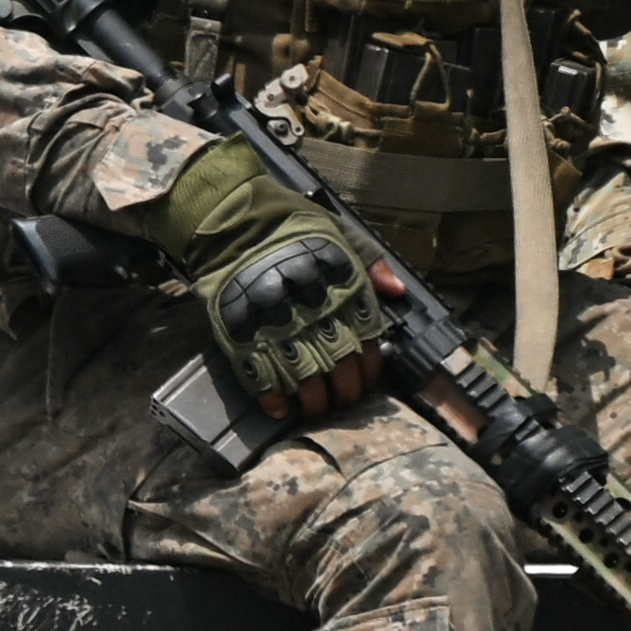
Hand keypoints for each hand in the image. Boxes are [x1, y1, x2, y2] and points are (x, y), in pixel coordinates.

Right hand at [199, 219, 393, 424]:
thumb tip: (397, 290)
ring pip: (303, 379)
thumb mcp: (339, 232)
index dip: (368, 369)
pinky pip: (259, 375)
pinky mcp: (242, 334)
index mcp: (340, 291)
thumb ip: (369, 262)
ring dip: (311, 401)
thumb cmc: (289, 225)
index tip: (365, 379)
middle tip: (341, 400)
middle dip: (343, 392)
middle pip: (338, 368)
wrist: (232, 220)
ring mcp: (277, 327)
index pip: (365, 343)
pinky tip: (279, 409)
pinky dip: (270, 397)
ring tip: (314, 409)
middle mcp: (313, 314)